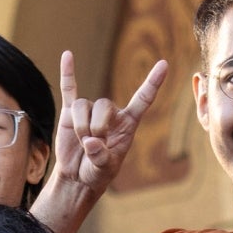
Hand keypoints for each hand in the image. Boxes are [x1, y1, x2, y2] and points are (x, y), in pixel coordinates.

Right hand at [53, 50, 167, 194]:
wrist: (77, 177)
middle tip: (93, 145)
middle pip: (104, 104)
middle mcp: (111, 114)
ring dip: (81, 126)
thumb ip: (101, 157)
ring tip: (82, 142)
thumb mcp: (104, 170)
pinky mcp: (70, 113)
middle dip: (97, 126)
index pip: (143, 100)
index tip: (164, 64)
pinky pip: (69, 89)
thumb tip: (90, 142)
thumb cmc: (97, 173)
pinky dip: (68, 73)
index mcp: (127, 125)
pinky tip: (67, 55)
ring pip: (83, 105)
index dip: (152, 83)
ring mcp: (90, 112)